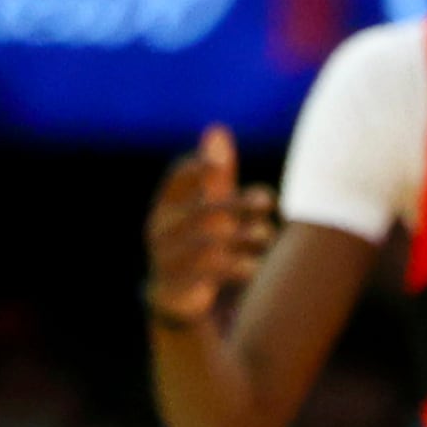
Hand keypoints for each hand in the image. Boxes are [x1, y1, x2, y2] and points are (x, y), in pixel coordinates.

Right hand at [144, 125, 276, 326]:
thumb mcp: (210, 206)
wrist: (181, 298)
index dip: (199, 166)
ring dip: (244, 237)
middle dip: (238, 204)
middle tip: (266, 201)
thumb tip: (217, 129)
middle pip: (201, 210)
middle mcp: (160, 229)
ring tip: (265, 237)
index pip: (178, 177)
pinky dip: (237, 267)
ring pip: (208, 243)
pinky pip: (208, 273)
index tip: (222, 164)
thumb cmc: (202, 239)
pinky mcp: (176, 285)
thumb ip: (216, 173)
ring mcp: (165, 258)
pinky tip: (255, 266)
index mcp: (166, 206)